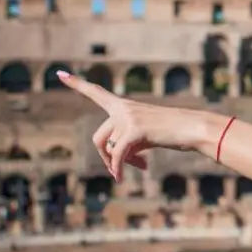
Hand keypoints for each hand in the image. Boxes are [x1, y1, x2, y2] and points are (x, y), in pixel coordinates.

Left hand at [56, 70, 212, 181]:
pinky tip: (120, 178)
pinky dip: (117, 169)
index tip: (59, 73)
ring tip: (141, 166)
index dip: (76, 84)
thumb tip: (115, 163)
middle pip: (99, 137)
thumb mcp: (144, 135)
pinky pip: (118, 155)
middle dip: (106, 157)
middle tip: (121, 168)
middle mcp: (123, 108)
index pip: (96, 92)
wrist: (192, 127)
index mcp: (124, 106)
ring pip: (109, 148)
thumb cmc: (171, 132)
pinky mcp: (135, 130)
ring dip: (118, 163)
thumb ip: (126, 142)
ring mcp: (128, 118)